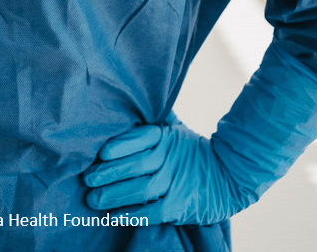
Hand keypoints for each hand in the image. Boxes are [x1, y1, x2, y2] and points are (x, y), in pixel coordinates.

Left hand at [83, 122, 246, 225]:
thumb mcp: (175, 129)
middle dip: (109, 173)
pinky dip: (133, 215)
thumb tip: (127, 100)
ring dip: (115, 195)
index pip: (141, 137)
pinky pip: (153, 212)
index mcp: (166, 137)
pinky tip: (114, 216)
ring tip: (93, 199)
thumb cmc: (193, 150)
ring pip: (141, 189)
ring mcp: (175, 183)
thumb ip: (153, 119)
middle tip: (87, 179)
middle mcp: (169, 158)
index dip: (120, 145)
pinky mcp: (180, 206)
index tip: (101, 152)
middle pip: (136, 165)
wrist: (229, 176)